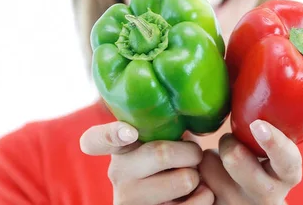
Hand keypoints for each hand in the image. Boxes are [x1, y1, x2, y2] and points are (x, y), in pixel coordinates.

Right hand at [80, 121, 214, 204]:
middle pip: (162, 153)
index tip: (130, 132)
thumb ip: (163, 125)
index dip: (113, 134)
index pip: (97, 139)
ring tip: (190, 177)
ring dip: (198, 176)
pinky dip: (205, 195)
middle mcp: (117, 173)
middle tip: (194, 155)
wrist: (170, 199)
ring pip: (184, 179)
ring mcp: (129, 200)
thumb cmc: (170, 162)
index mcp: (118, 147)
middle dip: (191, 152)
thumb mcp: (161, 140)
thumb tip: (186, 107)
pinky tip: (198, 194)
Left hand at [198, 120, 301, 204]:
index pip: (289, 162)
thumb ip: (256, 121)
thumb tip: (226, 63)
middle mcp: (266, 194)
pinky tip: (194, 174)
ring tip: (212, 160)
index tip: (258, 125)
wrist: (235, 198)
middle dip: (229, 147)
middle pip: (240, 165)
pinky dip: (188, 172)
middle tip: (228, 141)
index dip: (275, 144)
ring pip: (208, 171)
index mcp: (284, 174)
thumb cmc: (249, 159)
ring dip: (205, 160)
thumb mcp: (260, 145)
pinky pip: (190, 186)